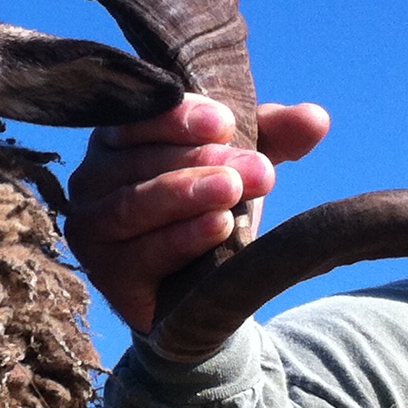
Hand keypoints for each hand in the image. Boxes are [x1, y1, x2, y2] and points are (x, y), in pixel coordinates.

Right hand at [65, 94, 331, 331]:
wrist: (203, 290)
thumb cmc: (214, 206)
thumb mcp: (245, 164)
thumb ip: (275, 137)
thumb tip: (316, 118)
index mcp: (119, 137)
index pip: (139, 118)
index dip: (179, 117)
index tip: (226, 123)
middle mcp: (92, 177)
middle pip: (141, 161)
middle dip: (201, 159)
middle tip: (253, 167)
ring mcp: (91, 226)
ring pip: (135, 204)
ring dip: (187, 193)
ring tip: (234, 189)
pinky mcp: (104, 272)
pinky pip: (139, 253)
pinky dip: (180, 239)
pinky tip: (218, 226)